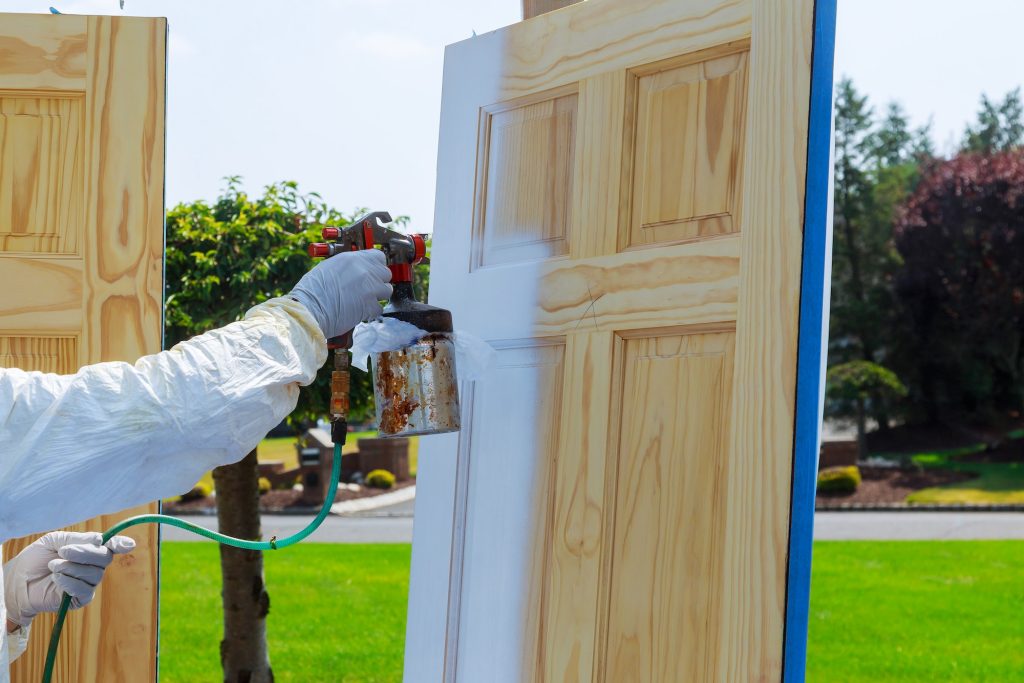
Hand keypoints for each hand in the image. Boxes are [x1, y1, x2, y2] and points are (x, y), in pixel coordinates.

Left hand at [3, 531, 135, 626]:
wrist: (17, 581)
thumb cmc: (36, 558)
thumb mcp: (55, 541)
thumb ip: (78, 539)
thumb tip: (101, 540)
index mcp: (90, 549)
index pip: (112, 547)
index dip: (122, 545)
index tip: (128, 545)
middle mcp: (93, 566)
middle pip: (105, 558)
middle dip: (84, 553)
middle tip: (64, 551)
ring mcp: (88, 583)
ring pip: (95, 574)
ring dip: (71, 568)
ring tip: (53, 566)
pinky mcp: (80, 599)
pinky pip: (85, 590)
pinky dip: (70, 582)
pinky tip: (56, 579)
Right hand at [291, 249, 392, 338]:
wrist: (309, 308)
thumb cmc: (312, 290)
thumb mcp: (329, 267)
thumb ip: (348, 267)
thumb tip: (357, 270)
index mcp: (353, 259)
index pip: (378, 256)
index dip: (376, 265)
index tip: (373, 272)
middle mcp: (364, 270)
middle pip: (386, 273)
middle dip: (379, 281)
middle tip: (368, 288)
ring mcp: (370, 288)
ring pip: (387, 290)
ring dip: (378, 296)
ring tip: (364, 300)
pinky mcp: (370, 305)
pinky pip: (380, 308)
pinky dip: (372, 311)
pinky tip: (360, 311)